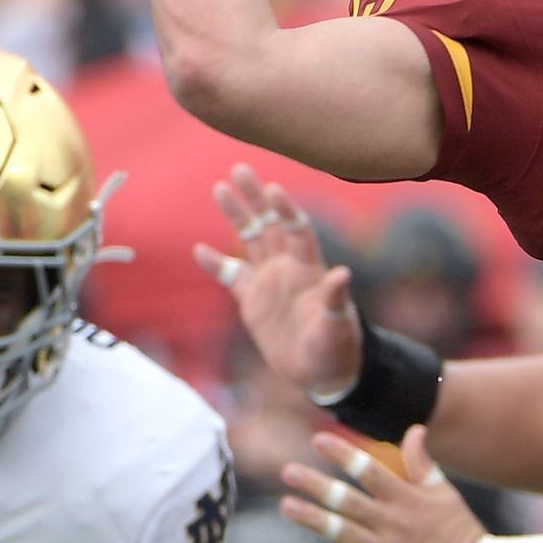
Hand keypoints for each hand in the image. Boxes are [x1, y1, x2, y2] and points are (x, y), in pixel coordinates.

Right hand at [196, 164, 360, 398]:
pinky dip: (216, 264)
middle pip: (269, 225)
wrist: (322, 373)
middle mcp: (288, 269)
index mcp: (309, 271)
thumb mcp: (338, 326)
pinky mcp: (253, 301)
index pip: (297, 231)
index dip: (286, 210)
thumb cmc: (337, 348)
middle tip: (239, 169)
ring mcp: (269, 282)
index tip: (273, 188)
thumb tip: (343, 274)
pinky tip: (200, 248)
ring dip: (236, 216)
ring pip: (249, 241)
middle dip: (255, 198)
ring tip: (219, 188)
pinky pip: (231, 277)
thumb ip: (336, 300)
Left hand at [280, 426, 484, 542]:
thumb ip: (423, 463)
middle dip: (317, 485)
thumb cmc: (460, 532)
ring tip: (287, 506)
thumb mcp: (445, 493)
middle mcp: (392, 526)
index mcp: (406, 501)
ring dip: (314, 520)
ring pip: (344, 535)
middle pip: (348, 501)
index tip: (318, 440)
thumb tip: (415, 429)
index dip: (343, 454)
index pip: (369, 471)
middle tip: (288, 471)